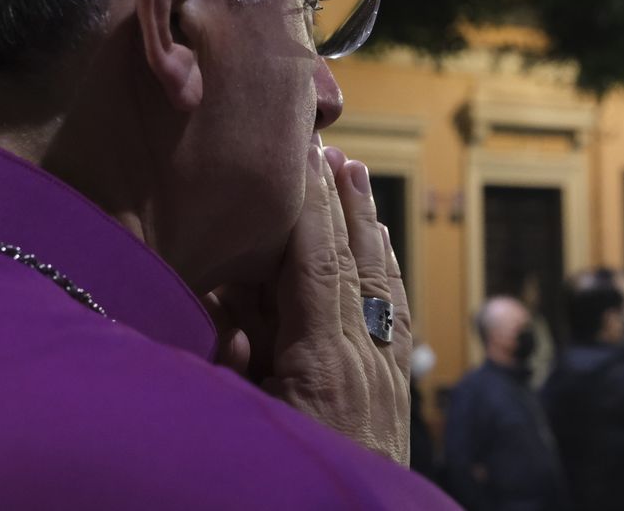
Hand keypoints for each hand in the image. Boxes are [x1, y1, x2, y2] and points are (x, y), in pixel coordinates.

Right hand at [255, 143, 411, 463]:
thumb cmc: (276, 482)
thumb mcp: (240, 419)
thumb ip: (232, 362)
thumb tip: (229, 308)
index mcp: (320, 364)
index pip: (315, 264)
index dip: (308, 207)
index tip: (299, 158)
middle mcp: (362, 361)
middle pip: (353, 261)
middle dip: (341, 202)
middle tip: (331, 147)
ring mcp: (384, 376)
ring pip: (379, 282)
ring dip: (366, 226)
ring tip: (358, 177)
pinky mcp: (394, 393)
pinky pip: (394, 316)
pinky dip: (385, 271)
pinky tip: (381, 249)